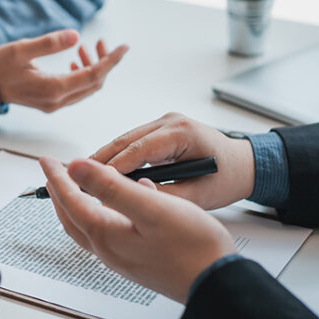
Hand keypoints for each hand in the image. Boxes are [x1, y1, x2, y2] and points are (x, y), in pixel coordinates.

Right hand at [0, 30, 128, 112]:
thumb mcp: (21, 49)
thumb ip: (49, 43)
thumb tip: (76, 35)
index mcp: (52, 89)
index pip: (93, 76)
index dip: (111, 61)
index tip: (124, 47)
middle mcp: (56, 100)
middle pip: (94, 83)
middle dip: (104, 63)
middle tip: (102, 42)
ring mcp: (54, 103)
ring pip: (87, 88)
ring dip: (93, 68)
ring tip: (86, 47)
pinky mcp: (51, 101)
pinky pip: (77, 90)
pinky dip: (83, 74)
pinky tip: (76, 60)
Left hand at [40, 157, 236, 302]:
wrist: (218, 285)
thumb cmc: (192, 247)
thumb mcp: (150, 208)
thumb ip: (110, 187)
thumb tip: (75, 168)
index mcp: (106, 234)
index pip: (71, 200)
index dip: (57, 176)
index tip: (46, 160)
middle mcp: (110, 250)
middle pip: (73, 218)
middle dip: (60, 194)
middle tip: (53, 174)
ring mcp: (124, 258)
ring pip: (90, 227)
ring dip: (79, 205)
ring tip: (78, 187)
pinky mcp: (140, 261)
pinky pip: (110, 233)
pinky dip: (104, 214)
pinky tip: (124, 204)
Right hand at [90, 113, 254, 209]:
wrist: (244, 165)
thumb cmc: (226, 178)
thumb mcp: (198, 195)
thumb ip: (165, 196)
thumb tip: (132, 197)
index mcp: (182, 132)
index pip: (139, 148)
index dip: (112, 167)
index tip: (91, 182)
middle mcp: (170, 121)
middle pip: (125, 140)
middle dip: (99, 161)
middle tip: (75, 179)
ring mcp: (164, 122)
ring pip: (124, 139)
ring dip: (104, 158)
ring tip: (81, 177)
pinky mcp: (159, 129)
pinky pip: (131, 142)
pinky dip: (115, 157)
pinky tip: (100, 173)